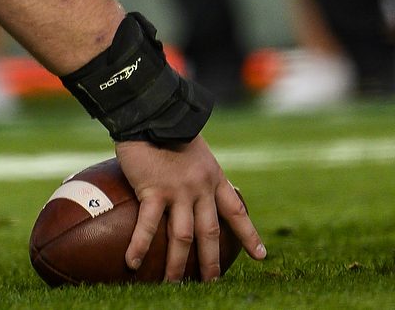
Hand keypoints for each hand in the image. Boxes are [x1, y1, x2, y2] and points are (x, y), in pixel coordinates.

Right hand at [115, 137, 264, 281]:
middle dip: (211, 262)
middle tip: (211, 283)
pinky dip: (139, 246)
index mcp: (214, 177)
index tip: (261, 256)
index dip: (249, 235)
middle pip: (210, 233)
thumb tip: (192, 186)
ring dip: (178, 264)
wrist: (153, 110)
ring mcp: (178, 190)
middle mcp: (200, 188)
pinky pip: (148, 225)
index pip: (236, 211)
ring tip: (173, 284)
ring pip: (183, 236)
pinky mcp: (154, 190)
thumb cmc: (169, 127)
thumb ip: (197, 171)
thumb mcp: (196, 150)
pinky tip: (132, 263)